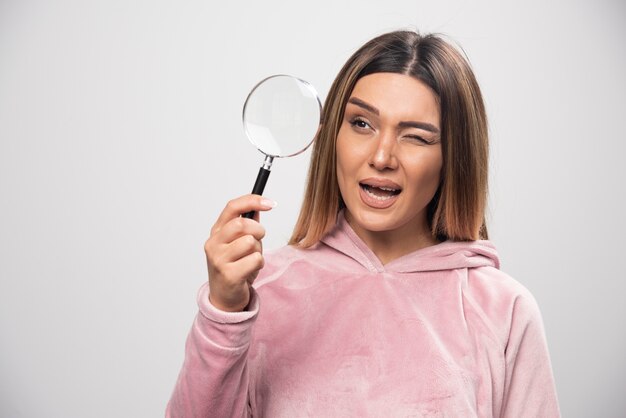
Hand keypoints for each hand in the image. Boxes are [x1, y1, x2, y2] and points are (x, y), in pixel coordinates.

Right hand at [204, 194, 275, 311]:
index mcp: (216, 232)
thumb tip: (258, 207)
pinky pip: (255, 259)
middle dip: (258, 231)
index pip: (232, 207)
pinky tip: (250, 270)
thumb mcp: (238, 244)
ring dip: (258, 250)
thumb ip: (247, 226)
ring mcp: (218, 259)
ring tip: (251, 259)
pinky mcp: (228, 274)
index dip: (252, 201)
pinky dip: (259, 264)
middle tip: (260, 239)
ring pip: (250, 242)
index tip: (270, 203)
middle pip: (242, 225)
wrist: (225, 298)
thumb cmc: (234, 268)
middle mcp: (213, 244)